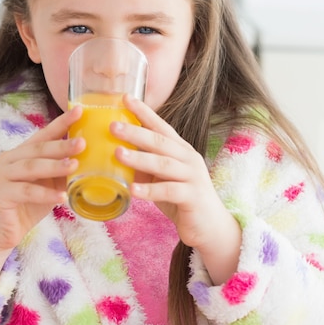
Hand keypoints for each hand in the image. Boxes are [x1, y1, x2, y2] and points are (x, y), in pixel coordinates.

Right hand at [0, 106, 84, 290]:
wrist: (0, 234)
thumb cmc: (26, 206)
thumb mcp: (48, 186)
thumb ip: (62, 173)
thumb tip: (92, 161)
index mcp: (22, 153)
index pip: (44, 134)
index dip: (62, 122)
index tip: (80, 110)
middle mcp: (9, 159)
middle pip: (39, 149)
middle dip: (62, 145)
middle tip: (83, 142)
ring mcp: (2, 176)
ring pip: (32, 167)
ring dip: (54, 166)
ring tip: (74, 166)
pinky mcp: (0, 195)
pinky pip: (26, 192)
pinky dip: (45, 194)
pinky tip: (63, 197)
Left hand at [112, 96, 241, 284]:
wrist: (210, 226)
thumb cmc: (182, 199)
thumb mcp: (162, 178)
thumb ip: (146, 166)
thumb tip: (115, 154)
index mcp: (180, 150)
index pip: (160, 126)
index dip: (143, 112)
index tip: (125, 98)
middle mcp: (188, 158)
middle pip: (160, 141)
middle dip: (136, 132)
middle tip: (113, 126)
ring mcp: (192, 176)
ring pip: (164, 164)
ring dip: (139, 158)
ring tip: (118, 153)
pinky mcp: (193, 196)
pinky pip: (169, 191)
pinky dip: (150, 190)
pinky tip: (133, 191)